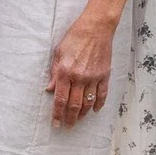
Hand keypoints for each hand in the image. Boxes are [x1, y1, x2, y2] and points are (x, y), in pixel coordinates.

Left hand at [46, 10, 117, 126]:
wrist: (96, 28)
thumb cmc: (74, 37)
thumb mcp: (58, 53)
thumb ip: (54, 73)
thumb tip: (50, 89)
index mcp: (65, 72)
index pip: (60, 99)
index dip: (57, 114)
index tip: (55, 123)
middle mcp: (79, 77)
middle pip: (74, 104)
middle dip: (69, 118)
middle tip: (67, 126)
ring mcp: (94, 77)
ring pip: (88, 103)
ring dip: (82, 114)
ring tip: (78, 120)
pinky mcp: (104, 75)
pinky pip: (102, 94)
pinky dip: (99, 104)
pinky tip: (95, 110)